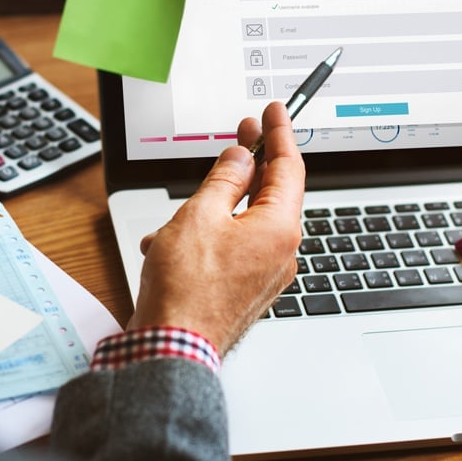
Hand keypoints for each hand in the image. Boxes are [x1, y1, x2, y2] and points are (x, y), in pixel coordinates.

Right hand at [128, 102, 304, 355]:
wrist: (173, 349)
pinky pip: (233, 247)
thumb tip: (240, 159)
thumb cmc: (187, 290)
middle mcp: (281, 251)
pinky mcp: (246, 287)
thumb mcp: (200, 215)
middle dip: (250, 163)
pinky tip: (172, 243)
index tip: (274, 112)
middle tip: (244, 132)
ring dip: (213, 209)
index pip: (289, 167)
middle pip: (271, 193)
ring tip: (178, 215)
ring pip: (244, 221)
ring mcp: (265, 272)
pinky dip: (206, 237)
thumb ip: (224, 180)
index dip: (279, 134)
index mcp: (279, 228)